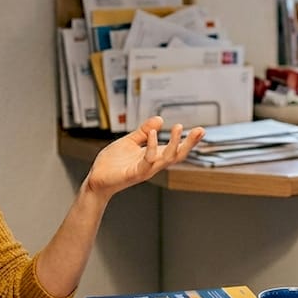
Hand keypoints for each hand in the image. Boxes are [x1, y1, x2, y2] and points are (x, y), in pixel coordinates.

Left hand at [84, 116, 204, 198]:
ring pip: (166, 159)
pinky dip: (152, 147)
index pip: (175, 149)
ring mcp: (145, 170)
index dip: (189, 141)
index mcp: (153, 157)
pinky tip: (154, 134)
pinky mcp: (135, 173)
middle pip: (177, 156)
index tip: (201, 130)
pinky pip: (148, 160)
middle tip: (200, 131)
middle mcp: (153, 164)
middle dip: (190, 144)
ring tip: (179, 127)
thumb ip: (144, 131)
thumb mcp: (129, 142)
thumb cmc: (112, 163)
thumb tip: (160, 119)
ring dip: (175, 144)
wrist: (97, 179)